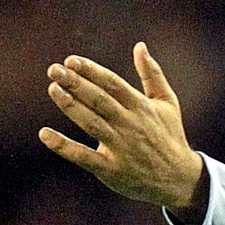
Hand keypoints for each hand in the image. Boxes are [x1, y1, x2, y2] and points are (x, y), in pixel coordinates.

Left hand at [39, 42, 204, 214]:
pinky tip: (45, 134)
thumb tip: (140, 46)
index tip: (71, 60)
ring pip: (92, 123)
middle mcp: (132, 125)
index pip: (114, 84)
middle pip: (100, 100)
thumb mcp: (168, 103)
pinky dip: (64, 146)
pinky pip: (84, 157)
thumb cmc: (170, 136)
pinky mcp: (112, 169)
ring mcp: (122, 147)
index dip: (92, 71)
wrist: (180, 178)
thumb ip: (152, 74)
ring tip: (53, 89)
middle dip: (77, 84)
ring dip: (71, 106)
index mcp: (143, 107)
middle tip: (54, 69)